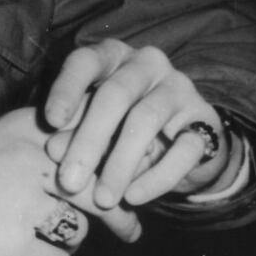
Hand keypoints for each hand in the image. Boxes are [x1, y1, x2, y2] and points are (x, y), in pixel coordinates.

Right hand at [0, 108, 140, 255]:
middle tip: (131, 225)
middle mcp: (30, 160)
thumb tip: (66, 142)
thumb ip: (25, 139)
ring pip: (83, 225)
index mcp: (24, 130)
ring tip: (69, 241)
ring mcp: (23, 203)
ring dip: (77, 236)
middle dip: (121, 208)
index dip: (114, 156)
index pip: (92, 135)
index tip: (126, 172)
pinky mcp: (14, 245)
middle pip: (101, 182)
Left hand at [44, 39, 228, 207]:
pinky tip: (134, 198)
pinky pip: (182, 149)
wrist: (184, 142)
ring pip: (146, 119)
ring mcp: (179, 88)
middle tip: (69, 181)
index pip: (85, 62)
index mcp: (113, 56)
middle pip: (114, 95)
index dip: (66, 89)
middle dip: (88, 140)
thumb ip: (75, 132)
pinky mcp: (205, 119)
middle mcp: (146, 63)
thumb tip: (54, 151)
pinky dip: (156, 178)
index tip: (50, 122)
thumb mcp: (96, 126)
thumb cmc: (122, 127)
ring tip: (102, 199)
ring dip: (120, 163)